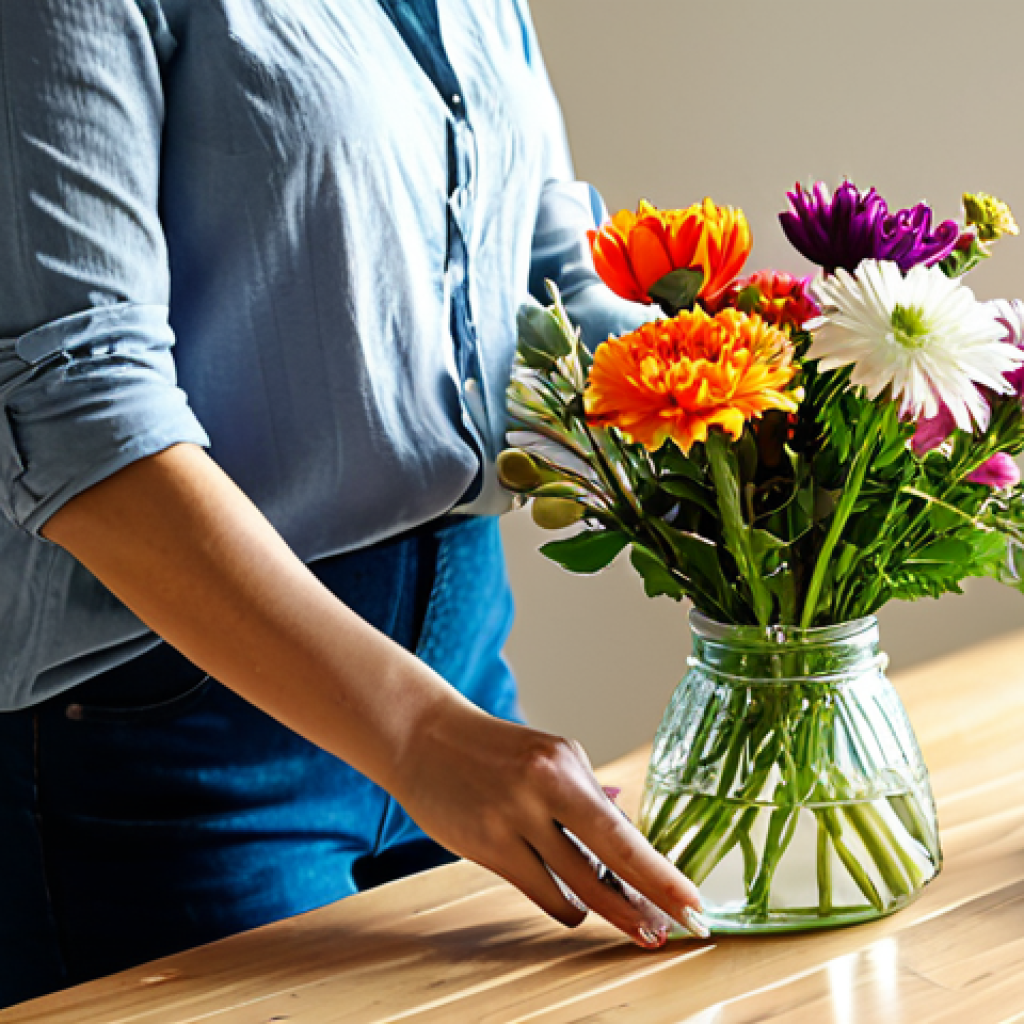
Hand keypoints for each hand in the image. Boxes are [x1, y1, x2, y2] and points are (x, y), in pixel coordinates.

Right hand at [391, 701, 704, 948]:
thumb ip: (587, 803)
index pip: (623, 831)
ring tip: (629, 921)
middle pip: (608, 865)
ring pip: (576, 890)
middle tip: (673, 931)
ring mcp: (511, 820)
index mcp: (566, 763)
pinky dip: (565, 904)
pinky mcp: (486, 846)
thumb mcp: (549, 761)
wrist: (425, 737)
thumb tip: (630, 855)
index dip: (661, 874)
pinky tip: (573, 901)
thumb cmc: (495, 752)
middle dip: (646, 904)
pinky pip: (543, 894)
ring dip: (607, 911)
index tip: (693, 903)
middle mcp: (542, 788)